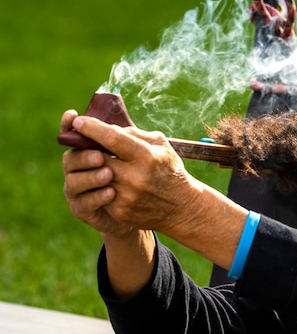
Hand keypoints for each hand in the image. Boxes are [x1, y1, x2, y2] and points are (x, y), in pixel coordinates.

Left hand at [61, 110, 248, 272]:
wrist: (180, 207)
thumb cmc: (169, 170)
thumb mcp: (161, 146)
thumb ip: (135, 135)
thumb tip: (109, 128)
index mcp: (147, 157)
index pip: (113, 139)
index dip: (93, 129)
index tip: (78, 121)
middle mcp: (135, 177)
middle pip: (98, 158)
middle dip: (88, 148)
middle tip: (82, 141)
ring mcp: (127, 197)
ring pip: (97, 176)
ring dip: (95, 168)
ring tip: (100, 163)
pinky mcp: (121, 211)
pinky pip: (101, 193)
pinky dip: (103, 186)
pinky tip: (111, 183)